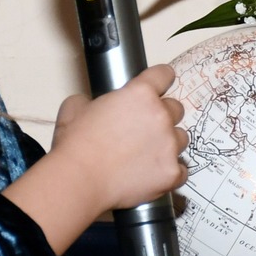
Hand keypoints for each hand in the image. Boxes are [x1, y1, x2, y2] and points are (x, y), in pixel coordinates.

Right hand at [3, 64, 188, 255]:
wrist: (80, 180)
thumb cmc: (76, 145)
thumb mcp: (74, 108)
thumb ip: (91, 100)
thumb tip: (92, 106)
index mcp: (140, 94)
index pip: (163, 75)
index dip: (161, 79)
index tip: (161, 84)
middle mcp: (160, 116)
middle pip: (176, 108)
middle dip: (162, 116)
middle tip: (144, 129)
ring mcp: (169, 145)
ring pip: (181, 138)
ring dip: (168, 143)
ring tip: (147, 155)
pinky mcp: (172, 172)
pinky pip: (181, 169)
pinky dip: (170, 171)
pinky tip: (153, 174)